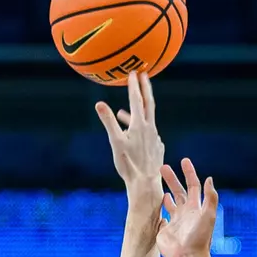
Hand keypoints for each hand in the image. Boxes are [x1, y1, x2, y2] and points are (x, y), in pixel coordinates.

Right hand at [96, 71, 163, 199]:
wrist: (145, 184)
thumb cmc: (129, 165)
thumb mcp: (116, 142)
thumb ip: (109, 122)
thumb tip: (99, 104)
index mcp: (140, 125)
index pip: (137, 100)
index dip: (134, 85)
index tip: (133, 73)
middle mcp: (150, 129)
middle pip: (148, 104)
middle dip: (145, 88)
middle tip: (144, 75)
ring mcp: (155, 138)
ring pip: (146, 121)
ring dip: (137, 113)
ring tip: (124, 113)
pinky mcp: (157, 148)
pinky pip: (149, 133)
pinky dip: (141, 129)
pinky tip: (136, 135)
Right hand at [157, 158, 218, 256]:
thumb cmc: (199, 238)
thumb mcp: (208, 215)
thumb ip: (210, 197)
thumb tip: (209, 179)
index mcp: (195, 208)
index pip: (192, 186)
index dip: (189, 173)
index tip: (183, 161)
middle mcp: (185, 213)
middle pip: (178, 192)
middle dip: (171, 179)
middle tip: (162, 168)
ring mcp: (175, 222)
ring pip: (169, 204)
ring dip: (165, 194)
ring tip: (158, 185)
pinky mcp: (165, 231)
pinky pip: (161, 219)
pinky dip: (159, 212)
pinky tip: (155, 207)